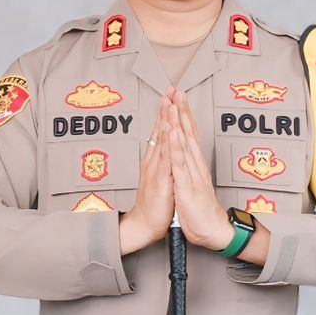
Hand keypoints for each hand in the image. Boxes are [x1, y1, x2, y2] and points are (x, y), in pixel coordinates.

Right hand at [119, 99, 175, 252]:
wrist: (144, 224)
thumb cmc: (154, 205)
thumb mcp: (161, 179)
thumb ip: (163, 164)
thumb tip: (166, 151)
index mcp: (155, 160)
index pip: (161, 132)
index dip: (166, 113)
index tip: (171, 96)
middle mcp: (153, 161)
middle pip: (160, 130)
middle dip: (166, 109)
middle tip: (170, 90)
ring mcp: (156, 169)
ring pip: (162, 140)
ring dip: (165, 120)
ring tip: (169, 102)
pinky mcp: (160, 180)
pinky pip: (165, 158)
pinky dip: (166, 142)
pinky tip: (168, 130)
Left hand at [166, 88, 233, 250]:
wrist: (213, 231)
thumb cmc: (201, 211)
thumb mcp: (193, 186)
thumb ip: (190, 171)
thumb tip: (185, 159)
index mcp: (195, 165)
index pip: (190, 135)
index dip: (184, 116)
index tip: (179, 98)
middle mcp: (195, 165)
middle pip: (189, 133)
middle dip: (182, 111)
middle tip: (178, 90)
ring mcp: (192, 174)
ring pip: (185, 143)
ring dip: (179, 122)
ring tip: (174, 103)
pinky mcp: (187, 185)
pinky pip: (180, 163)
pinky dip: (176, 146)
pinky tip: (173, 132)